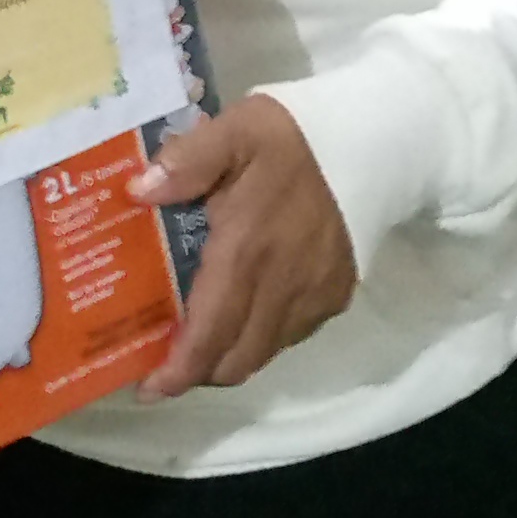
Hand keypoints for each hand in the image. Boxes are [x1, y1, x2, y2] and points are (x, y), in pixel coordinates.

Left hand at [128, 97, 355, 395]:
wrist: (379, 142)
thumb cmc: (296, 137)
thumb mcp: (236, 131)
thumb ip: (186, 161)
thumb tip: (137, 191)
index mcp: (248, 250)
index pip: (211, 333)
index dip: (179, 370)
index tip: (148, 387)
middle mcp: (283, 287)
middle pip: (235, 360)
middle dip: (196, 373)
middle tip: (162, 361)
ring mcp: (314, 296)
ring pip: (263, 353)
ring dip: (227, 358)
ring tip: (196, 340)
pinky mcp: (336, 296)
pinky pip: (289, 335)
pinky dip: (258, 337)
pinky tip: (241, 310)